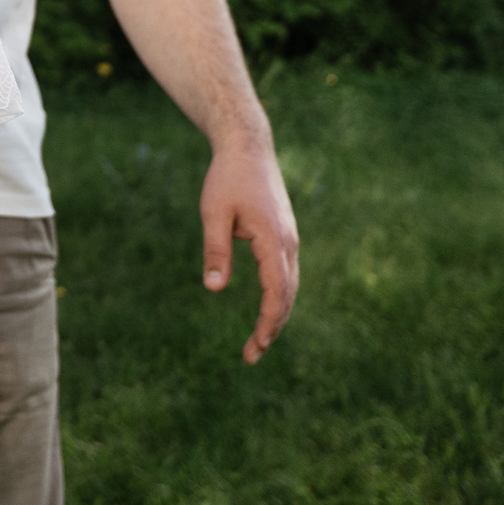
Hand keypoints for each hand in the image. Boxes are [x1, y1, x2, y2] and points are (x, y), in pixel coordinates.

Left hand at [199, 132, 299, 363]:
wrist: (248, 148)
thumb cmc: (227, 178)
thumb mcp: (213, 213)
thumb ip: (216, 250)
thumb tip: (215, 289)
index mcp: (273, 240)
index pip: (276, 292)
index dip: (267, 322)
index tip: (255, 346)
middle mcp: (288, 244)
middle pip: (287, 296)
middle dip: (272, 328)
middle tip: (251, 356)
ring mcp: (290, 240)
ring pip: (289, 287)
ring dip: (276, 316)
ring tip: (257, 342)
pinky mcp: (284, 236)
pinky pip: (286, 275)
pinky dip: (279, 298)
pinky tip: (267, 310)